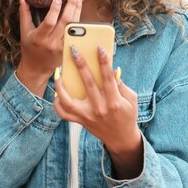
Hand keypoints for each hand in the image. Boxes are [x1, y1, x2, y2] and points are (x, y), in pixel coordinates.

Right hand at [16, 0, 81, 95]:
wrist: (36, 68)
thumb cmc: (29, 48)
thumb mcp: (24, 31)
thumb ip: (24, 12)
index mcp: (38, 37)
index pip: (49, 22)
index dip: (54, 9)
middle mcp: (51, 43)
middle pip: (65, 22)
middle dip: (71, 5)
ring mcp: (61, 47)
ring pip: (73, 26)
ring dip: (77, 10)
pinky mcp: (68, 50)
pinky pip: (75, 33)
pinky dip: (78, 21)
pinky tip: (79, 10)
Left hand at [53, 46, 142, 178]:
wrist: (121, 139)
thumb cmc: (127, 115)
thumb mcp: (131, 99)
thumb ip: (120, 84)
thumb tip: (110, 68)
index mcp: (114, 102)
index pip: (107, 78)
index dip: (104, 62)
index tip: (99, 48)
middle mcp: (99, 109)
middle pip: (87, 83)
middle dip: (80, 64)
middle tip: (73, 50)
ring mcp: (88, 116)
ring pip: (68, 101)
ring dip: (60, 85)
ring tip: (58, 71)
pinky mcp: (81, 121)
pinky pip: (64, 113)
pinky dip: (57, 103)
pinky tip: (56, 91)